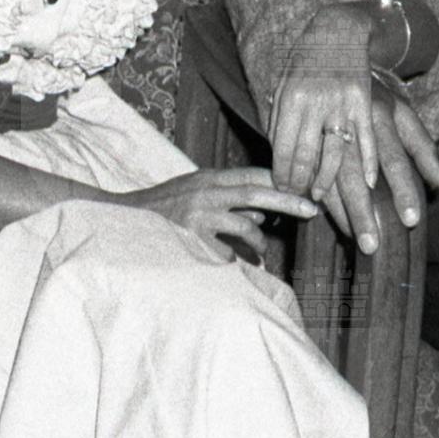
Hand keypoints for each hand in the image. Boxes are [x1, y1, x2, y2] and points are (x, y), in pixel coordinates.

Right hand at [121, 167, 318, 262]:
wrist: (125, 222)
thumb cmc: (164, 210)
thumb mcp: (196, 194)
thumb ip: (227, 199)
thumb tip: (262, 214)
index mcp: (210, 178)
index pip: (254, 174)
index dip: (282, 180)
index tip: (307, 189)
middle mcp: (207, 191)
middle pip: (257, 191)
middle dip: (289, 201)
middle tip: (312, 210)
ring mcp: (199, 215)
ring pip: (246, 225)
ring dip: (260, 242)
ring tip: (261, 254)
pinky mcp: (192, 239)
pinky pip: (227, 252)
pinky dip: (234, 259)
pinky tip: (230, 263)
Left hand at [268, 4, 377, 200]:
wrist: (338, 30)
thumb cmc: (306, 59)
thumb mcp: (284, 81)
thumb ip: (279, 115)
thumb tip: (274, 151)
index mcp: (291, 97)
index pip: (281, 147)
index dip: (280, 173)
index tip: (281, 188)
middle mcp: (314, 102)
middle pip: (305, 155)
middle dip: (298, 182)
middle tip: (297, 196)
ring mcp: (340, 102)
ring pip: (333, 153)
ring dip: (325, 180)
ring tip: (319, 195)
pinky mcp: (362, 101)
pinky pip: (366, 138)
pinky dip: (368, 163)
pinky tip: (368, 183)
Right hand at [313, 97, 438, 254]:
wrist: (335, 52)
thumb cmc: (373, 94)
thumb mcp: (402, 113)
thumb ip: (422, 148)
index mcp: (380, 116)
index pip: (395, 159)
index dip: (403, 189)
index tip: (411, 220)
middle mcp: (351, 121)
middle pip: (358, 174)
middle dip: (363, 211)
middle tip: (372, 245)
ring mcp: (323, 122)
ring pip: (327, 172)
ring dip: (335, 206)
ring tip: (348, 234)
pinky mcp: (301, 126)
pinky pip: (303, 163)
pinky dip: (308, 188)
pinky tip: (313, 209)